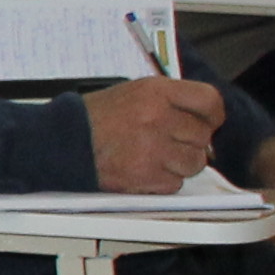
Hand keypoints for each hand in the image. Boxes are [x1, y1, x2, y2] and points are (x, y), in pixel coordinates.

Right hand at [83, 74, 224, 191]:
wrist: (61, 142)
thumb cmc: (95, 118)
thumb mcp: (134, 93)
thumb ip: (171, 101)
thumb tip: (205, 120)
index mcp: (156, 91)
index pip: (209, 100)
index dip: (212, 115)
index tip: (207, 122)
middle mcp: (158, 117)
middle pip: (202, 136)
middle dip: (188, 142)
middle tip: (166, 142)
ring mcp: (153, 147)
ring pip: (193, 163)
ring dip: (178, 164)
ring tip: (153, 156)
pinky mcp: (145, 175)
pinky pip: (175, 183)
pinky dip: (162, 181)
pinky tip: (142, 169)